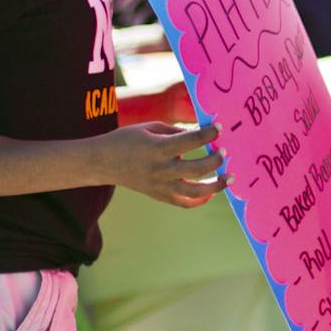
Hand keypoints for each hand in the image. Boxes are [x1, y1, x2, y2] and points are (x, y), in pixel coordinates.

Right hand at [96, 122, 223, 206]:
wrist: (102, 162)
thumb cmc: (127, 139)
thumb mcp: (150, 127)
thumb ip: (176, 131)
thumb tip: (201, 134)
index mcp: (158, 148)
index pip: (191, 140)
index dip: (209, 134)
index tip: (219, 128)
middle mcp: (161, 169)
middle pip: (198, 169)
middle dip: (216, 160)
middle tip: (224, 152)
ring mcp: (161, 186)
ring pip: (196, 192)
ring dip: (216, 185)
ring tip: (228, 178)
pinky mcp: (159, 196)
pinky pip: (185, 203)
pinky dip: (201, 200)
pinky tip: (211, 192)